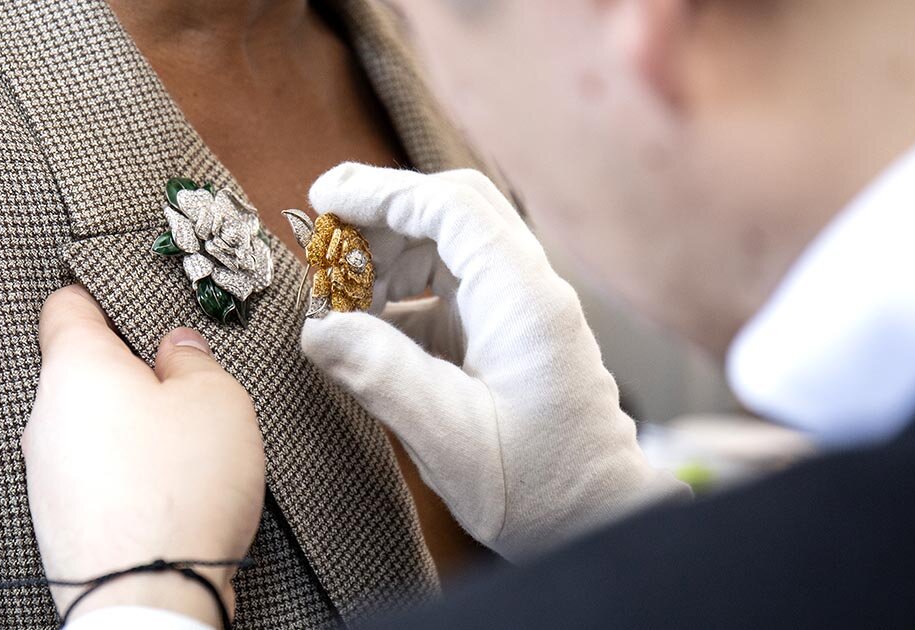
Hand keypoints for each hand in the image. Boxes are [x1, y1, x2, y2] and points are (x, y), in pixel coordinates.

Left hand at [23, 285, 264, 625]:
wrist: (149, 596)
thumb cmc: (181, 487)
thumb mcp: (216, 400)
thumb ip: (193, 359)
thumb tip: (175, 348)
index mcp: (75, 368)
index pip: (65, 306)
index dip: (98, 294)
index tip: (127, 299)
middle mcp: (45, 417)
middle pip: (81, 372)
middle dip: (128, 373)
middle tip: (182, 385)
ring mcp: (44, 474)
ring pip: (87, 427)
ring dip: (126, 428)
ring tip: (181, 447)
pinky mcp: (57, 521)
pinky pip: (90, 476)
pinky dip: (122, 474)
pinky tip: (164, 492)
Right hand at [302, 164, 688, 560]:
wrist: (598, 520)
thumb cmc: (541, 489)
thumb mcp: (450, 438)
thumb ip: (381, 375)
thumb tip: (316, 327)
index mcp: (524, 301)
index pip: (450, 207)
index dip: (381, 192)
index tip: (323, 198)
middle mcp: (528, 291)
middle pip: (450, 214)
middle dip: (381, 218)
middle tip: (323, 246)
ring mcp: (519, 310)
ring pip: (447, 249)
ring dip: (389, 260)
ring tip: (341, 301)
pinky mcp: (506, 334)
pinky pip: (448, 291)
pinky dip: (402, 297)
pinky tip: (370, 331)